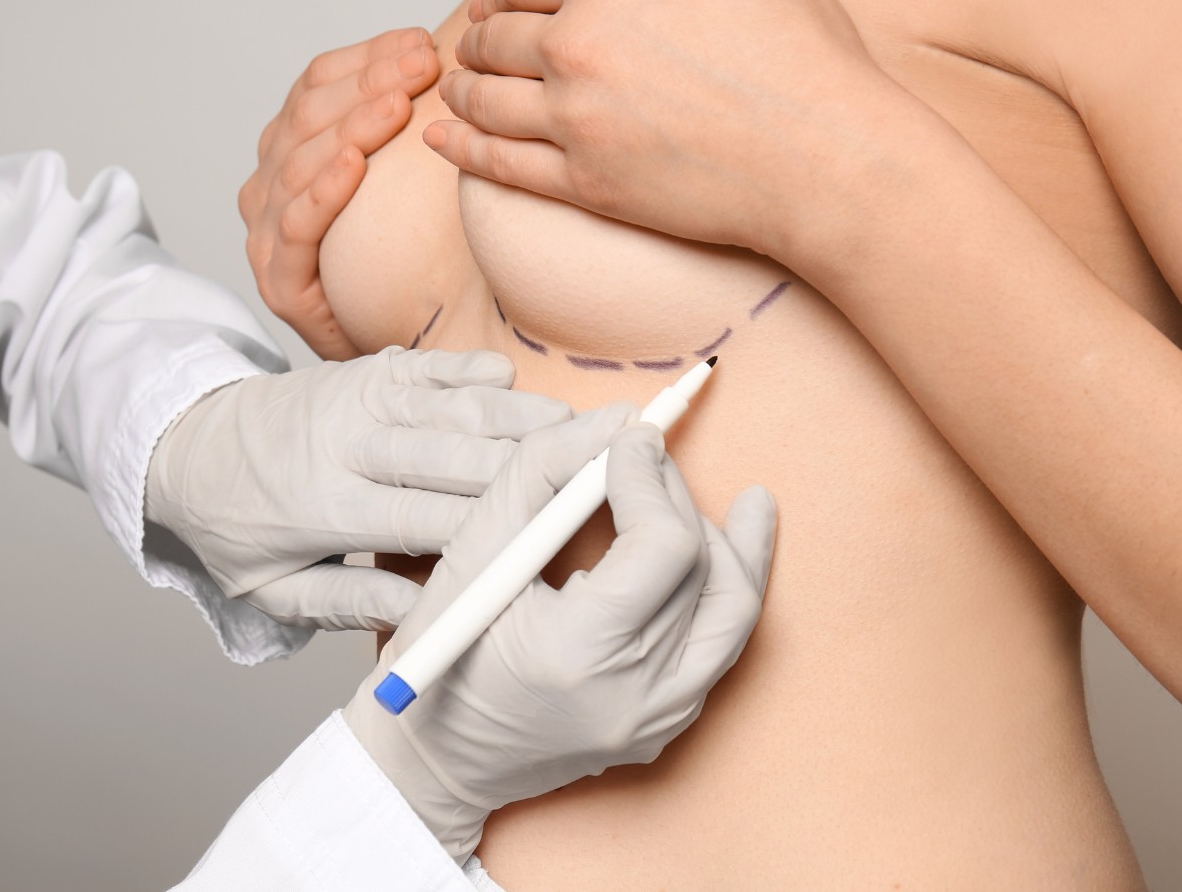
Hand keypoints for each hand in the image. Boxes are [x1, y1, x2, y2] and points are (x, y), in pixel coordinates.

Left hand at [144, 346, 571, 630]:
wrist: (184, 447)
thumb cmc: (235, 532)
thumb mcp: (269, 593)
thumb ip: (345, 603)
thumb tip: (421, 606)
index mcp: (325, 506)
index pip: (430, 518)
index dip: (497, 525)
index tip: (557, 534)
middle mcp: (349, 442)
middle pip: (460, 453)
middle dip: (536, 462)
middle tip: (603, 468)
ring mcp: (361, 396)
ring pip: (459, 405)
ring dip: (527, 415)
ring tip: (589, 427)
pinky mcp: (371, 369)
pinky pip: (438, 367)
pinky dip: (484, 377)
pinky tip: (524, 390)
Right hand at [242, 28, 440, 359]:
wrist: (391, 351)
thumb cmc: (402, 262)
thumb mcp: (406, 181)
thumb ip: (407, 125)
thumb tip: (445, 55)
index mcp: (294, 150)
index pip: (317, 85)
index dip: (366, 57)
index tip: (421, 42)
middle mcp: (270, 185)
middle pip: (307, 115)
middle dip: (367, 82)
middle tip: (422, 64)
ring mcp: (268, 234)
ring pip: (298, 162)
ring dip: (350, 125)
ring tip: (397, 102)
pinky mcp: (280, 283)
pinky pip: (296, 228)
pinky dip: (321, 192)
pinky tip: (352, 165)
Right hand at [344, 405, 775, 861]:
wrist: (438, 761)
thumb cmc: (443, 656)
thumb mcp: (471, 552)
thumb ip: (541, 471)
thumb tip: (618, 421)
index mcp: (576, 654)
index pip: (662, 547)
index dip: (653, 479)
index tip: (630, 439)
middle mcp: (634, 696)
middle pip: (701, 568)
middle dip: (678, 495)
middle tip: (648, 456)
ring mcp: (659, 719)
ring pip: (735, 610)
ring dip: (734, 545)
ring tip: (742, 501)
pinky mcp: (668, 726)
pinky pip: (723, 646)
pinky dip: (727, 592)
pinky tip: (727, 552)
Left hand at [425, 0, 935, 259]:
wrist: (828, 156)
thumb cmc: (803, 52)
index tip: (501, 5)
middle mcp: (576, 43)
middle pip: (495, 37)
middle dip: (482, 40)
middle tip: (478, 51)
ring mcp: (573, 118)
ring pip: (485, 101)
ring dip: (463, 92)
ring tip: (458, 94)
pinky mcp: (582, 183)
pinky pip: (498, 165)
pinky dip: (460, 151)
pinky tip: (443, 143)